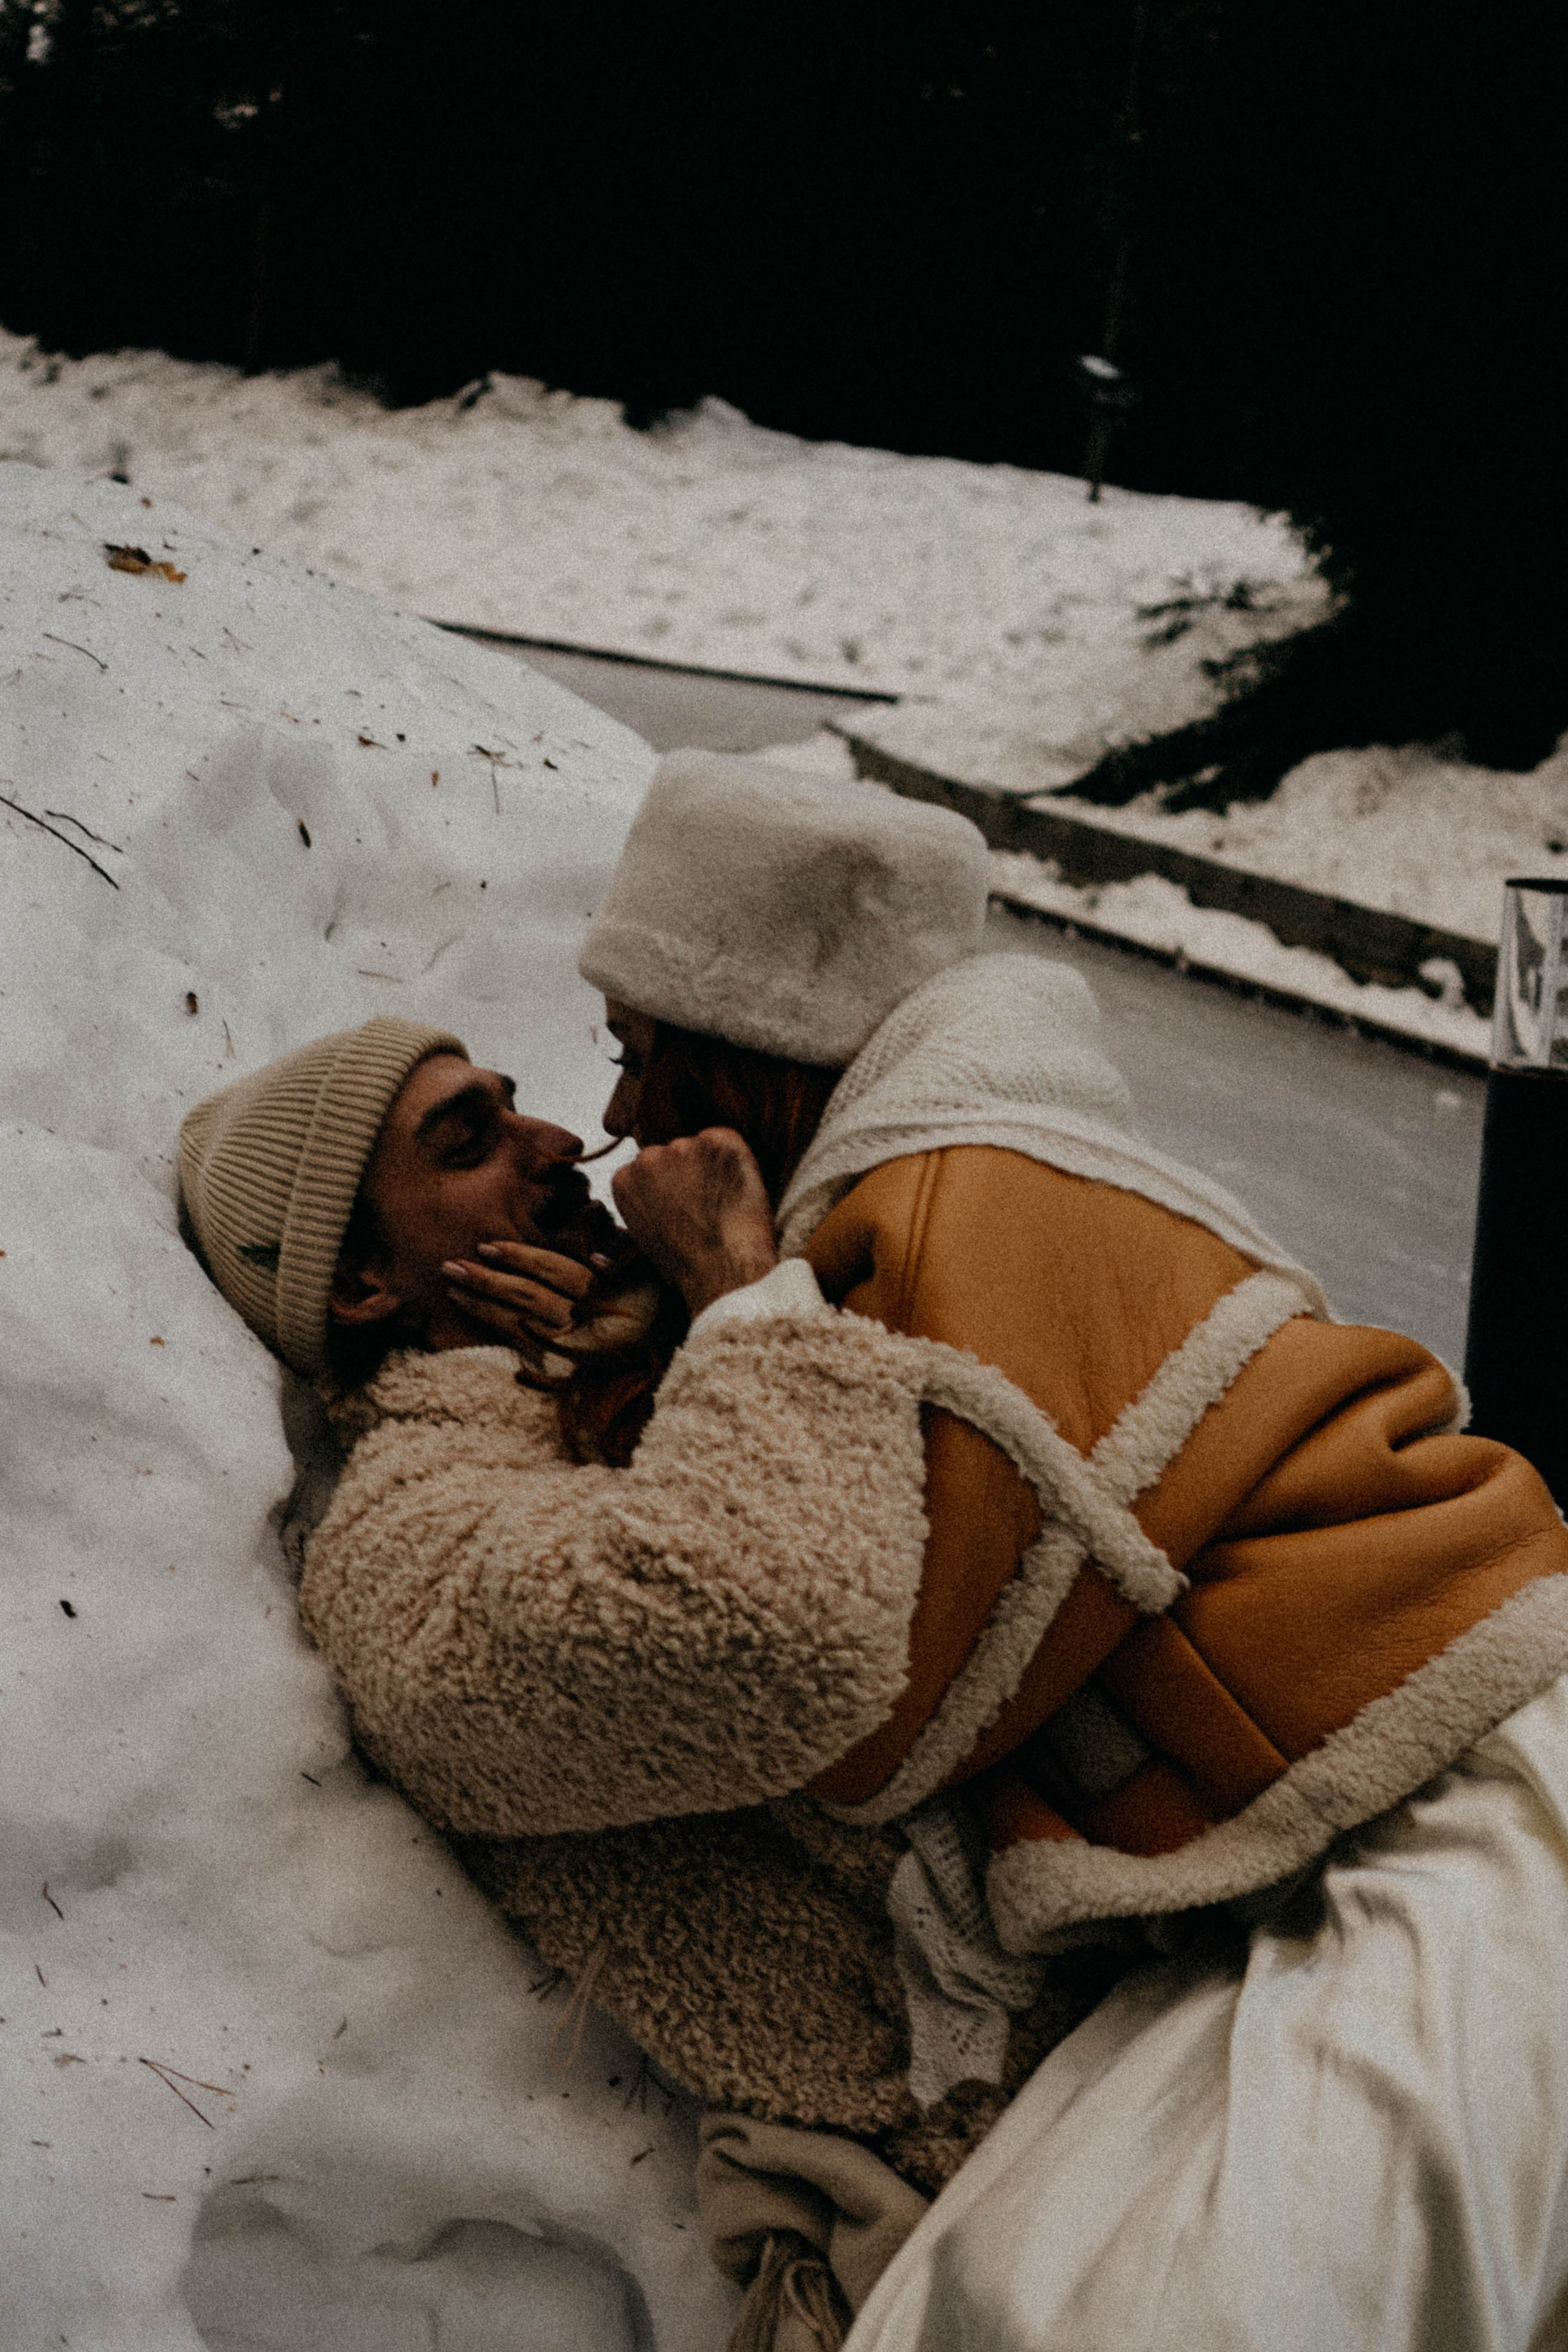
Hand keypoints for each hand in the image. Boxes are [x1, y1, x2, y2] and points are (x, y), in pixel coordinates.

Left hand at [445, 1241, 667, 1358]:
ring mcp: (572, 1350)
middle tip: (452, 1264)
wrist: (663, 1376)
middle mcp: (586, 1323)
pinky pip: (523, 1347)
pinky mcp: (564, 1372)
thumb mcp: (649, 1276)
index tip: (488, 1246)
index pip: (554, 1271)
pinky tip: (477, 1313)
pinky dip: (497, 1328)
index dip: (520, 1257)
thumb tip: (591, 1230)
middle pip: (527, 1295)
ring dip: (483, 1301)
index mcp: (606, 1295)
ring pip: (519, 1320)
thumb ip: (620, 1252)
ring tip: (454, 1284)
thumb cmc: (660, 1318)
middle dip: (488, 1278)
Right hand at [611, 1128, 777, 1318]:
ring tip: (724, 1201)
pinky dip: (736, 1159)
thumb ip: (644, 1204)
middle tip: (708, 1204)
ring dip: (713, 1165)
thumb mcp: (645, 1238)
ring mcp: (683, 1146)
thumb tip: (650, 1201)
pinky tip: (738, 1188)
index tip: (683, 1205)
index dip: (670, 1185)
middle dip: (690, 1171)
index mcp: (624, 1179)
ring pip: (700, 1145)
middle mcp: (647, 1157)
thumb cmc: (688, 1267)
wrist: (723, 1270)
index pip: (648, 1167)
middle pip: (672, 1152)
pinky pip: (727, 1141)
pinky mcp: (718, 1140)